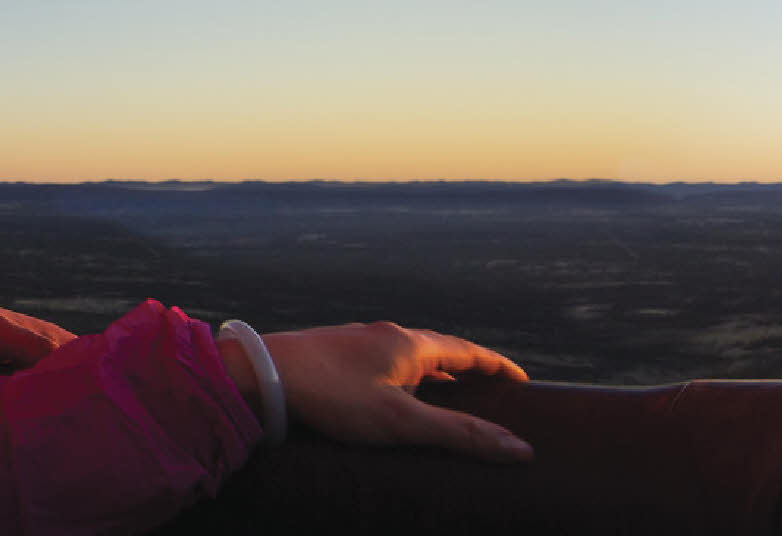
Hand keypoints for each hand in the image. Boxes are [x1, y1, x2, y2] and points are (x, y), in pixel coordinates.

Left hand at [250, 322, 531, 462]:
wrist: (260, 374)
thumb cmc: (331, 396)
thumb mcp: (400, 422)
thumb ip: (458, 435)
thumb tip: (517, 447)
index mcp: (410, 344)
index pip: (469, 351)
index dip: (497, 366)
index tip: (521, 380)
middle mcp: (387, 335)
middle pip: (440, 351)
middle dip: (469, 371)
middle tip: (492, 391)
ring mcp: (358, 343)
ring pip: (408, 358)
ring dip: (434, 376)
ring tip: (448, 398)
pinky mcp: (334, 355)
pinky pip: (382, 364)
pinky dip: (403, 379)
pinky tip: (390, 397)